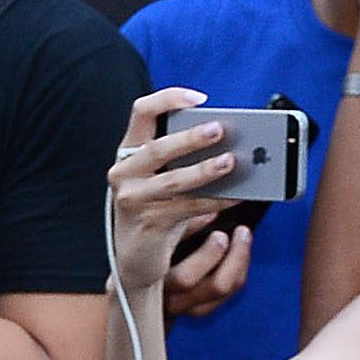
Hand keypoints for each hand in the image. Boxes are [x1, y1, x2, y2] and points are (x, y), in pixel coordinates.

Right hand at [109, 88, 248, 308]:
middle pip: (157, 149)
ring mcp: (132, 200)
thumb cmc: (155, 211)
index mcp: (129, 153)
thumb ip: (183, 160)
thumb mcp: (161, 179)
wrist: (135, 261)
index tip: (199, 99)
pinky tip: (235, 195)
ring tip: (230, 162)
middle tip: (219, 130)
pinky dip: (214, 201)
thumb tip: (229, 146)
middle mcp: (124, 173)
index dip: (168, 99)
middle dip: (190, 138)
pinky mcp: (148, 224)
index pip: (141, 113)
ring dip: (204, 171)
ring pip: (172, 181)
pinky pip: (187, 209)